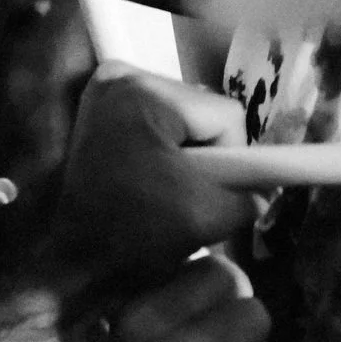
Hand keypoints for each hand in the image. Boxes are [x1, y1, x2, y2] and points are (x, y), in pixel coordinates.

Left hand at [49, 64, 252, 288]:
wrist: (73, 264)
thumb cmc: (134, 238)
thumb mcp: (207, 217)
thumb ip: (250, 196)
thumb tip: (267, 188)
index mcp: (144, 94)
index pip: (225, 116)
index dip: (234, 161)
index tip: (217, 196)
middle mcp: (120, 78)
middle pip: (202, 114)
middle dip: (208, 156)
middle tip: (193, 196)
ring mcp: (105, 91)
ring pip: (183, 121)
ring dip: (187, 155)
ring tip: (169, 193)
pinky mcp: (99, 110)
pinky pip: (157, 125)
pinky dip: (164, 153)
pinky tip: (151, 182)